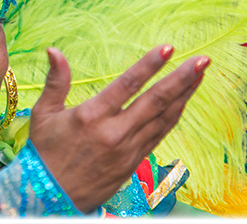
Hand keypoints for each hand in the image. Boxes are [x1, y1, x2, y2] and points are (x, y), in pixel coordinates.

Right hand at [28, 45, 208, 213]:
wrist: (50, 197)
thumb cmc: (44, 152)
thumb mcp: (43, 113)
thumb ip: (55, 80)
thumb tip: (54, 50)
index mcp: (92, 116)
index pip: (128, 84)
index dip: (150, 65)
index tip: (168, 48)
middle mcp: (114, 132)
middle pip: (156, 101)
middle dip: (182, 79)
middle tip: (202, 61)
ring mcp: (128, 150)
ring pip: (163, 119)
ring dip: (184, 96)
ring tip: (200, 75)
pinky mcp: (134, 163)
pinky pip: (159, 135)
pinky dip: (173, 117)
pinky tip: (183, 103)